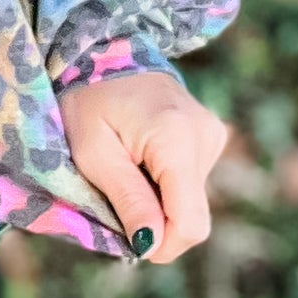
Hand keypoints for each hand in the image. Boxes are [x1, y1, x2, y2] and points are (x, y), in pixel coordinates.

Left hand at [58, 69, 230, 263]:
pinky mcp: (209, 133)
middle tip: (116, 196)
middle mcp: (204, 134)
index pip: (190, 223)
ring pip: (191, 201)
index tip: (128, 238)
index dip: (161, 245)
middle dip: (156, 223)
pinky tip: (140, 159)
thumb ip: (128, 200)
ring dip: (158, 201)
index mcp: (177, 138)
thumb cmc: (86, 100)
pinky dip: (165, 185)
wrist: (100, 50)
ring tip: (125, 167)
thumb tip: (151, 247)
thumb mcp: (93, 153)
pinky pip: (191, 181)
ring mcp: (211, 132)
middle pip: (193, 216)